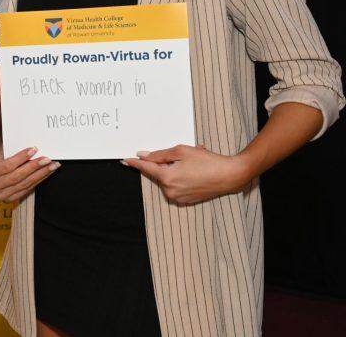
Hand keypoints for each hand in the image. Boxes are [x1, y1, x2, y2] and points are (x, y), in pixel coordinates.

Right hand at [0, 146, 58, 201]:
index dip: (22, 158)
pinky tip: (46, 174)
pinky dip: (38, 181)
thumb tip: (28, 146)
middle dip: (35, 167)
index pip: (8, 165)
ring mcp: (2, 194)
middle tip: (48, 159)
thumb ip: (9, 150)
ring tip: (52, 166)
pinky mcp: (10, 199)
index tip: (34, 149)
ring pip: (25, 184)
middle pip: (18, 176)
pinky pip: (27, 190)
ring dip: (41, 175)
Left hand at [123, 144, 249, 204]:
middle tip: (183, 158)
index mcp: (167, 177)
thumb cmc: (207, 161)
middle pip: (158, 173)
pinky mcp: (185, 201)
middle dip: (166, 163)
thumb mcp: (181, 151)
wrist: (229, 176)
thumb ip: (159, 155)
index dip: (135, 163)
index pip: (146, 168)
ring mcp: (177, 198)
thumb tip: (144, 156)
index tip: (124, 160)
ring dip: (174, 170)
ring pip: (167, 179)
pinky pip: (175, 186)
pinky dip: (180, 178)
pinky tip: (194, 173)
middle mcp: (170, 190)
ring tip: (192, 165)